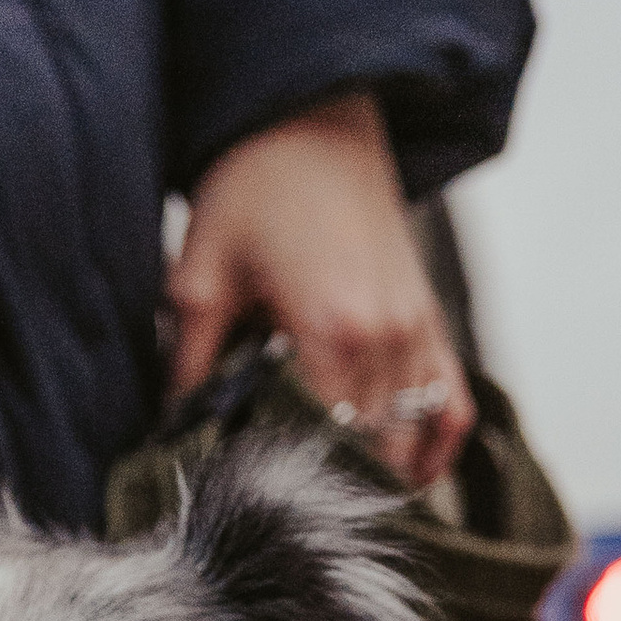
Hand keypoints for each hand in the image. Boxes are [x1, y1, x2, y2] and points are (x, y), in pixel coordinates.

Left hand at [169, 92, 472, 490]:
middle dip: (333, 485)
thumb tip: (171, 436)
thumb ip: (190, 364)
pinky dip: (432, 444)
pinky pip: (450, 405)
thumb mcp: (200, 276)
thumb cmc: (253, 187)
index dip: (290, 479)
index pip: (324, 445)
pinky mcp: (429, 318)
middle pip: (373, 453)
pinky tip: (404, 471)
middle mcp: (389, 337)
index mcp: (332, 330)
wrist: (316, 116)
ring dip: (380, 473)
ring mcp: (418, 328)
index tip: (253, 495)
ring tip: (334, 499)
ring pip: (414, 439)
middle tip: (285, 504)